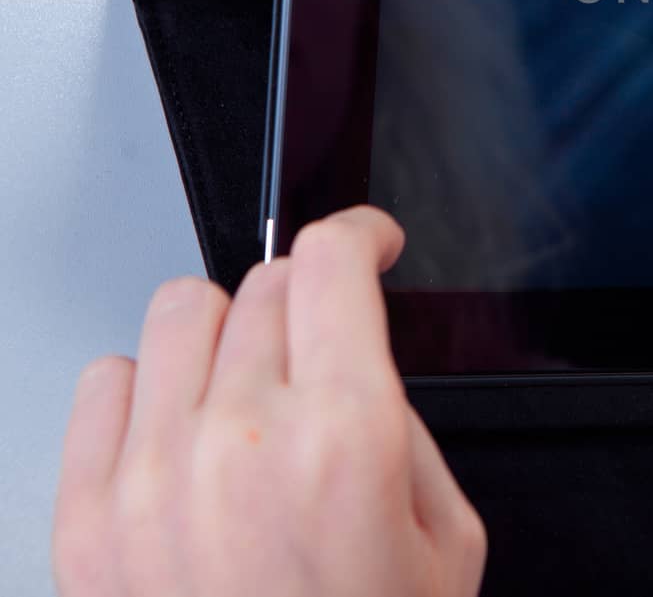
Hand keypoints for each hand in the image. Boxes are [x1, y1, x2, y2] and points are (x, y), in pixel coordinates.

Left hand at [53, 207, 485, 596]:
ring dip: (226, 333)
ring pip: (181, 310)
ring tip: (247, 390)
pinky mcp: (89, 520)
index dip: (360, 234)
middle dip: (307, 304)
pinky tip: (185, 431)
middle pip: (264, 283)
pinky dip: (150, 388)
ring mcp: (153, 478)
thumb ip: (404, 426)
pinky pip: (106, 379)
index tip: (368, 242)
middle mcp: (240, 440)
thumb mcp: (446, 535)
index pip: (331, 264)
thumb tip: (357, 362)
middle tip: (321, 358)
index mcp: (344, 438)